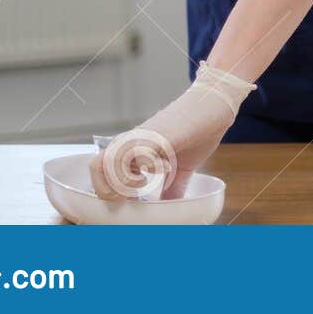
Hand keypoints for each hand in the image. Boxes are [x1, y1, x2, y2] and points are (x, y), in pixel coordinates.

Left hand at [88, 62, 256, 200]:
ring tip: (144, 183)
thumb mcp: (183, 167)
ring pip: (109, 161)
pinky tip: (165, 168)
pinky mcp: (157, 135)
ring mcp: (143, 137)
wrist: (215, 103)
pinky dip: (147, 168)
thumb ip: (174, 188)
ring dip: (123, 182)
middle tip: (131, 197)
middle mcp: (133, 142)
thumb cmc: (199, 130)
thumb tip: (171, 210)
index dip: (107, 189)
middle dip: (109, 189)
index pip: (100, 168)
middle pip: (96, 165)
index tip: (129, 201)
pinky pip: (137, 154)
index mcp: (134, 149)